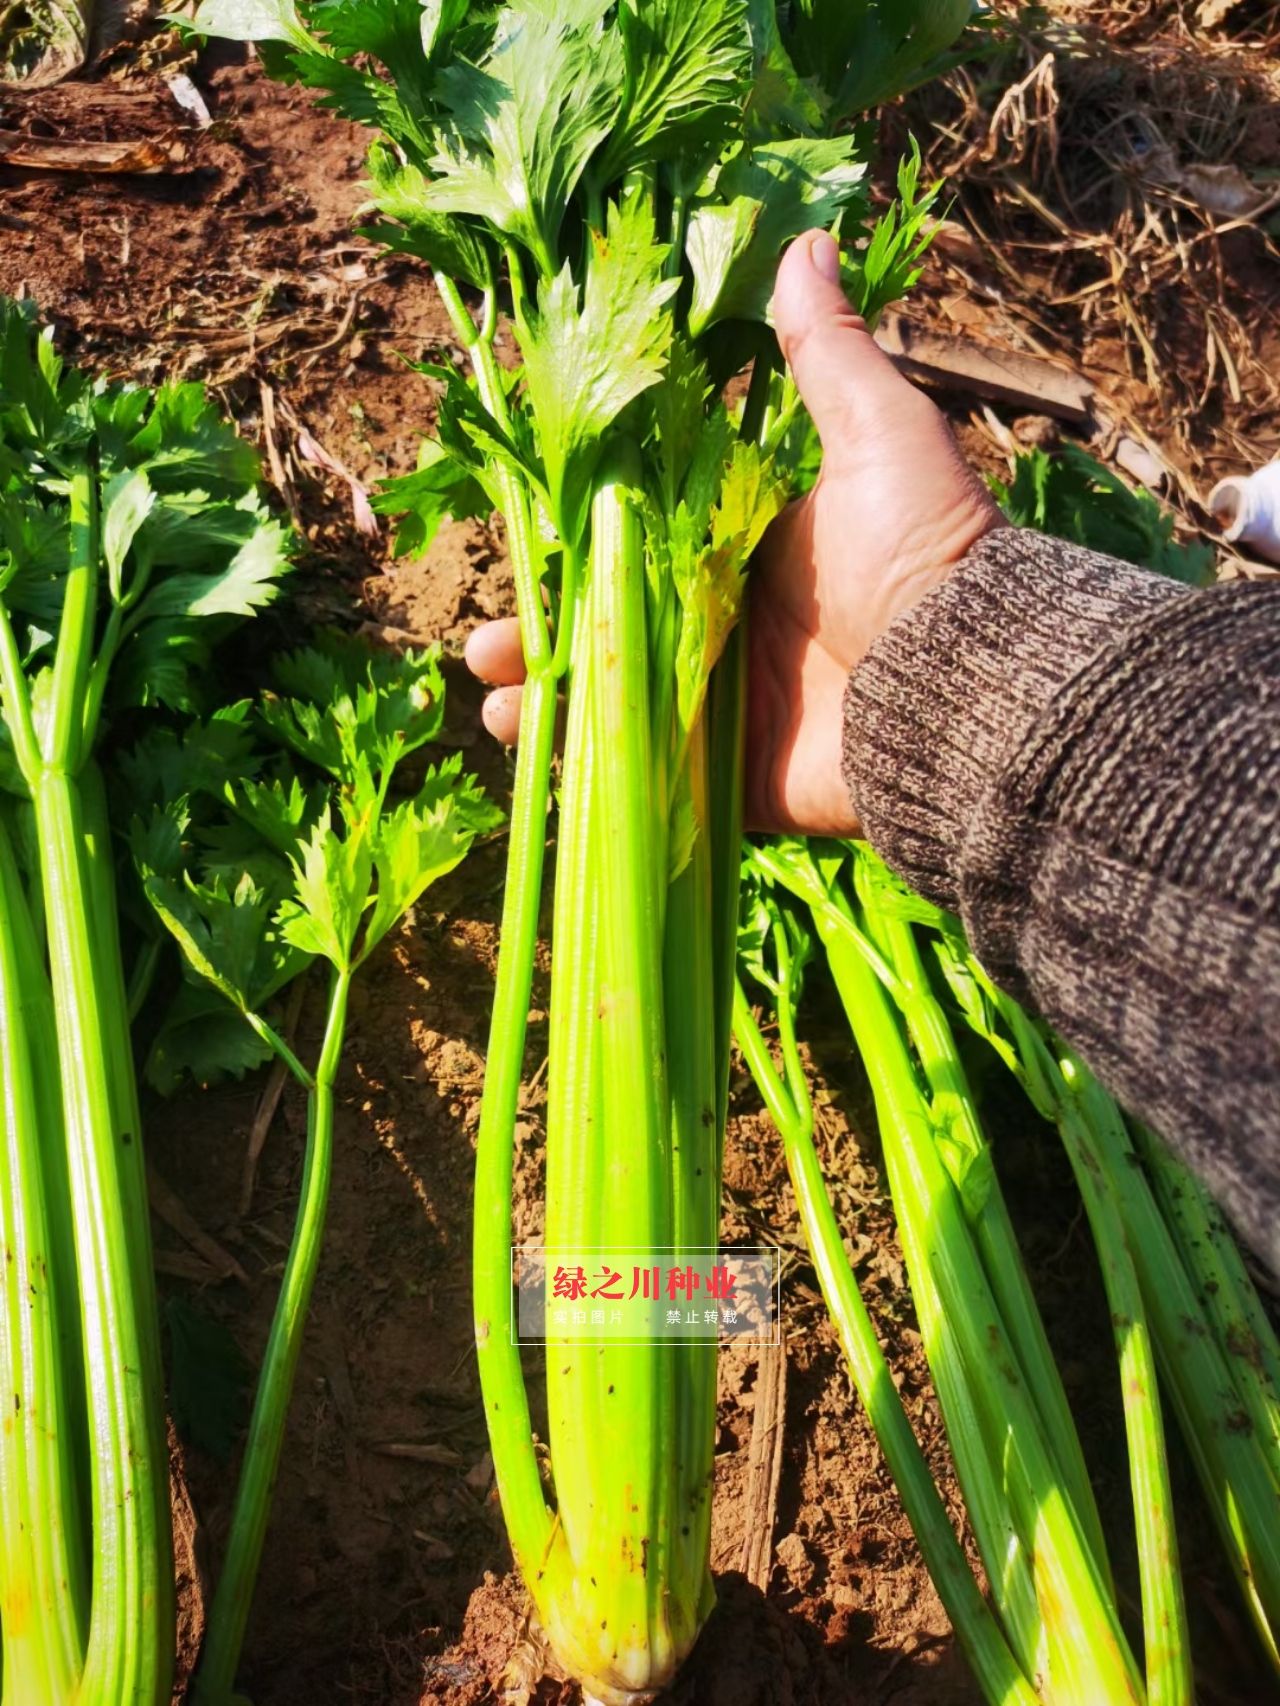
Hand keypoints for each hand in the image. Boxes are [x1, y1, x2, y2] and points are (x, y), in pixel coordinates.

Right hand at [465, 230, 1002, 833]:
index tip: (522, 536)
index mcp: (749, 545)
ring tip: (495, 701)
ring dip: (546, 702)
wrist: (966, 686)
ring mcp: (726, 708)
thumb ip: (827, 353)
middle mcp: (729, 626)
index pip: (638, 538)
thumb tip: (804, 236)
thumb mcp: (876, 434)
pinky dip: (585, 770)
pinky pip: (643, 776)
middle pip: (609, 627)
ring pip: (612, 702)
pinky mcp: (732, 778)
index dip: (576, 542)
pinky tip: (531, 753)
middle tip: (485, 640)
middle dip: (542, 632)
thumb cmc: (922, 552)